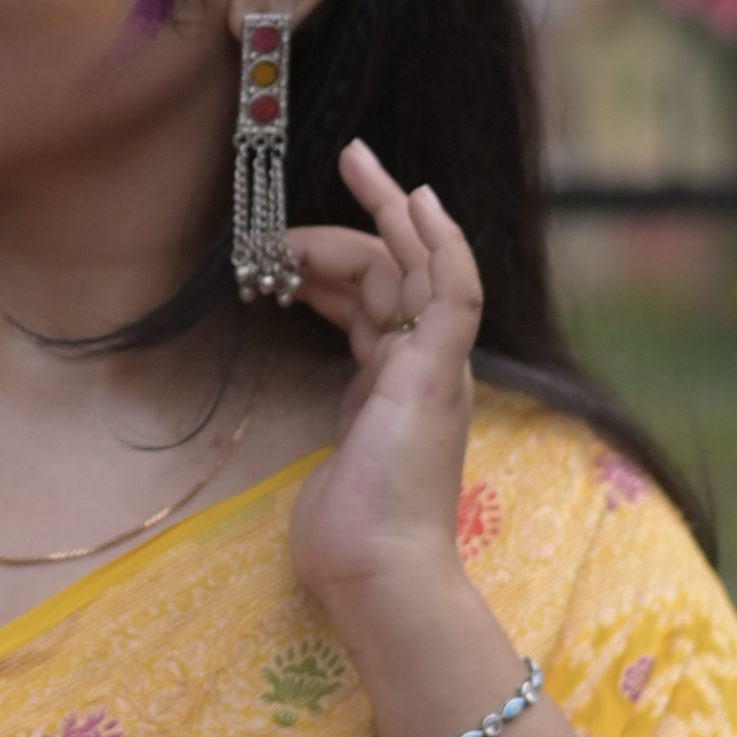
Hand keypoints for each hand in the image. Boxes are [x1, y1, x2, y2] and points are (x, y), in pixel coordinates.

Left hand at [284, 139, 479, 622]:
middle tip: (309, 191)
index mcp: (396, 388)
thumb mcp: (329, 460)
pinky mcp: (437, 373)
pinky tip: (415, 199)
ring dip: (389, 209)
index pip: (371, 303)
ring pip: (423, 266)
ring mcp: (437, 370)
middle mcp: (424, 371)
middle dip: (351, 226)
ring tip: (356, 161)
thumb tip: (315, 415)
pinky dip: (439, 241)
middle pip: (394, 274)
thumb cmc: (351, 536)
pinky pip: (452, 291)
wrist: (380, 575)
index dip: (330, 265)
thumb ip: (331, 423)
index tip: (284, 247)